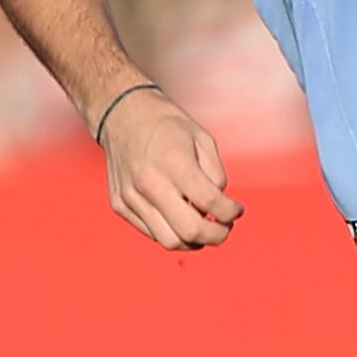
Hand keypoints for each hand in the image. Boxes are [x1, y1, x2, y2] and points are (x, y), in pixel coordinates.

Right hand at [101, 88, 241, 249]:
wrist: (122, 114)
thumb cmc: (167, 126)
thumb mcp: (202, 139)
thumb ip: (215, 175)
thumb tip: (217, 207)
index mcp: (173, 162)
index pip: (209, 202)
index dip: (230, 213)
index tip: (237, 210)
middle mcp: (149, 183)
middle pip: (190, 231)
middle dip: (216, 236)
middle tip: (225, 229)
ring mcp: (131, 197)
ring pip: (169, 241)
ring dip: (194, 242)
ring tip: (204, 227)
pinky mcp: (120, 205)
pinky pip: (151, 232)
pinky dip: (172, 232)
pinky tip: (180, 217)